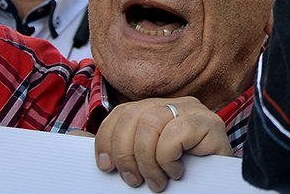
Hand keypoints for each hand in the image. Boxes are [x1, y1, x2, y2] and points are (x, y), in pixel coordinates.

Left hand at [93, 96, 233, 190]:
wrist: (217, 187)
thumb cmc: (180, 176)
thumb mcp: (140, 161)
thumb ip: (113, 148)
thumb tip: (72, 137)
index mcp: (155, 109)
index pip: (120, 113)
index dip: (106, 140)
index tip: (106, 169)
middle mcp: (174, 104)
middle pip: (132, 116)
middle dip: (125, 155)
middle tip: (136, 181)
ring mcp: (193, 110)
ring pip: (150, 124)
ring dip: (148, 162)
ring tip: (158, 181)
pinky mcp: (209, 123)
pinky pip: (175, 133)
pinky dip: (168, 157)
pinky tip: (177, 170)